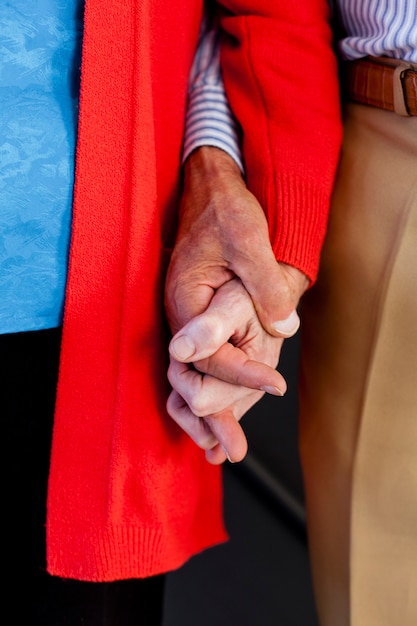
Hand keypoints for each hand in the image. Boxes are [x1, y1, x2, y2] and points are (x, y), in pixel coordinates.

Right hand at [164, 147, 307, 462]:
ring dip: (208, 412)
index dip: (244, 375)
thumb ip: (264, 286)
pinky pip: (201, 364)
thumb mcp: (248, 240)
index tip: (275, 387)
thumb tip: (282, 330)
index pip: (212, 354)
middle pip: (192, 378)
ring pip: (192, 378)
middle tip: (231, 450)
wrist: (210, 189)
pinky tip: (221, 413)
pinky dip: (211, 391)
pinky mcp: (198, 320)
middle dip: (213, 414)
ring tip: (221, 448)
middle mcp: (180, 318)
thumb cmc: (226, 211)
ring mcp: (186, 321)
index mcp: (184, 301)